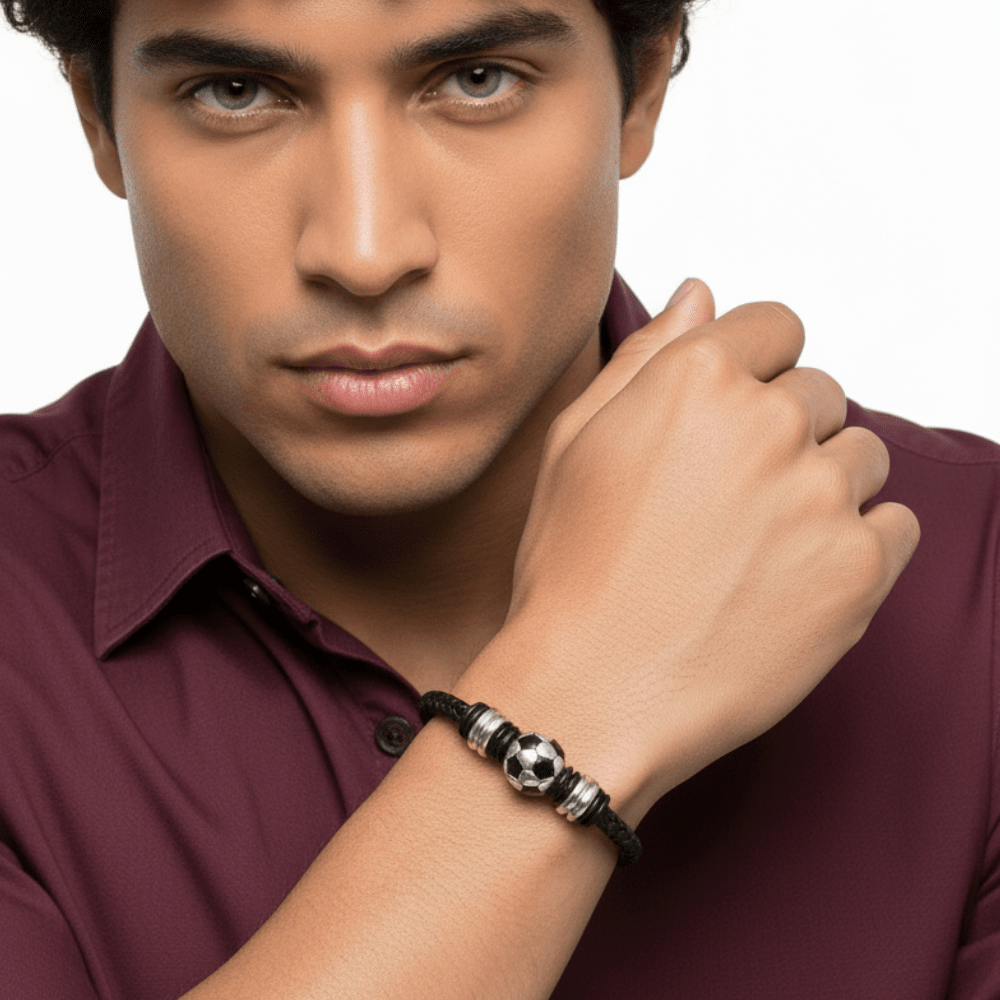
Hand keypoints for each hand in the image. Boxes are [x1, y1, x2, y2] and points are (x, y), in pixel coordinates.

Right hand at [459, 279, 919, 822]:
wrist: (594, 687)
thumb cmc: (572, 565)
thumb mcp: (579, 441)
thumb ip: (648, 354)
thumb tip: (701, 291)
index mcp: (698, 376)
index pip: (776, 327)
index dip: (752, 372)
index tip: (728, 423)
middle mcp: (771, 421)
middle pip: (820, 394)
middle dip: (784, 433)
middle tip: (727, 503)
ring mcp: (823, 496)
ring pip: (863, 458)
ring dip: (825, 488)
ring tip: (758, 548)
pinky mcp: (860, 569)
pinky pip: (894, 527)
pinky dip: (858, 547)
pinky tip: (793, 581)